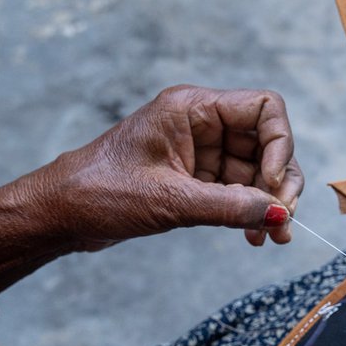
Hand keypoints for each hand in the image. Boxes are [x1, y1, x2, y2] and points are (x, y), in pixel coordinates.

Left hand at [0, 86, 302, 321]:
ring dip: (270, 205)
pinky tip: (254, 237)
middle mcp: (203, 126)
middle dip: (280, 183)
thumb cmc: (100, 192)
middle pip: (268, 144)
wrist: (62, 216)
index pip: (264, 109)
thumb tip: (278, 215)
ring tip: (273, 237)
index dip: (279, 144)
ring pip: (259, 173)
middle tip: (282, 219)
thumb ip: (229, 207)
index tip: (272, 184)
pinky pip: (241, 193)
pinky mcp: (198, 181)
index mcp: (192, 109)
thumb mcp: (170, 201)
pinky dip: (252, 214)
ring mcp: (203, 154)